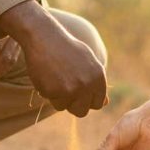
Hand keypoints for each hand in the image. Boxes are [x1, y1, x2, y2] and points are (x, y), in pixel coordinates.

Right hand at [0, 1, 106, 116]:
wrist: (44, 38)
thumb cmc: (66, 48)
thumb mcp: (87, 61)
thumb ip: (96, 83)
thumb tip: (105, 103)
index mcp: (99, 77)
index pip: (98, 104)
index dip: (86, 100)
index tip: (76, 92)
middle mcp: (88, 85)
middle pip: (82, 111)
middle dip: (72, 105)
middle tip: (64, 91)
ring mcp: (71, 89)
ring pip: (65, 107)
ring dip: (58, 98)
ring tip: (54, 80)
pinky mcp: (55, 91)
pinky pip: (52, 102)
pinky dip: (48, 93)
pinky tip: (46, 77)